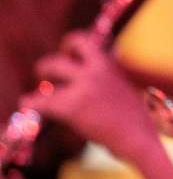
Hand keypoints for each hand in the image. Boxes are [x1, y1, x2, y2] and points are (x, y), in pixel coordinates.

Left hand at [27, 32, 151, 160]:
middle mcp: (95, 70)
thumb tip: (100, 77)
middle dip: (50, 62)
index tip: (67, 51)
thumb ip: (109, 78)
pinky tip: (27, 103)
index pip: (84, 41)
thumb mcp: (125, 89)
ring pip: (50, 69)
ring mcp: (83, 87)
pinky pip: (42, 100)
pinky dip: (31, 101)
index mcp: (109, 65)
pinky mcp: (72, 107)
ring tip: (37, 92)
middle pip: (64, 52)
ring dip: (42, 76)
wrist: (138, 137)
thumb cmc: (136, 121)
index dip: (71, 44)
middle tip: (44, 72)